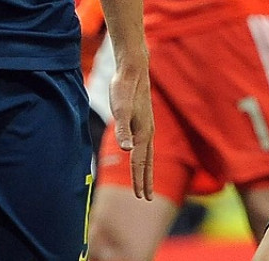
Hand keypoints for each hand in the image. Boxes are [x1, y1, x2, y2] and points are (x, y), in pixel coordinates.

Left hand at [108, 54, 153, 199]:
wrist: (133, 69)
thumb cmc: (124, 88)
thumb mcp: (120, 109)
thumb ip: (122, 129)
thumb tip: (127, 149)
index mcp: (143, 133)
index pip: (140, 162)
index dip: (139, 180)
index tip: (141, 197)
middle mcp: (147, 132)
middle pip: (148, 161)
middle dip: (146, 180)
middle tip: (146, 198)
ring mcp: (147, 126)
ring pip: (148, 154)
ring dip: (147, 170)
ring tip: (145, 182)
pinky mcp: (143, 120)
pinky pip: (145, 145)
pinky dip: (144, 156)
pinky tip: (140, 156)